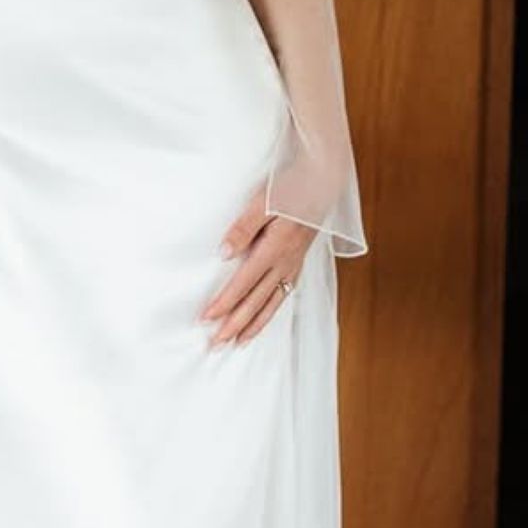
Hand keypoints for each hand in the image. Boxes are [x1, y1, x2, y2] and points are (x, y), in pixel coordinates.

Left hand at [199, 179, 314, 347]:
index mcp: (275, 249)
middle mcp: (285, 263)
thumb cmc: (290, 188)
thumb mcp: (263, 201)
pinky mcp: (297, 263)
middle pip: (256, 302)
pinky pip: (283, 296)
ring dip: (252, 325)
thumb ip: (243, 228)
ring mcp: (293, 266)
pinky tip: (262, 320)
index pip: (243, 284)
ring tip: (236, 343)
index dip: (224, 303)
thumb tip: (224, 253)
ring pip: (271, 304)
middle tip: (215, 345)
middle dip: (234, 325)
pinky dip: (270, 313)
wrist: (321, 182)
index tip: (206, 319)